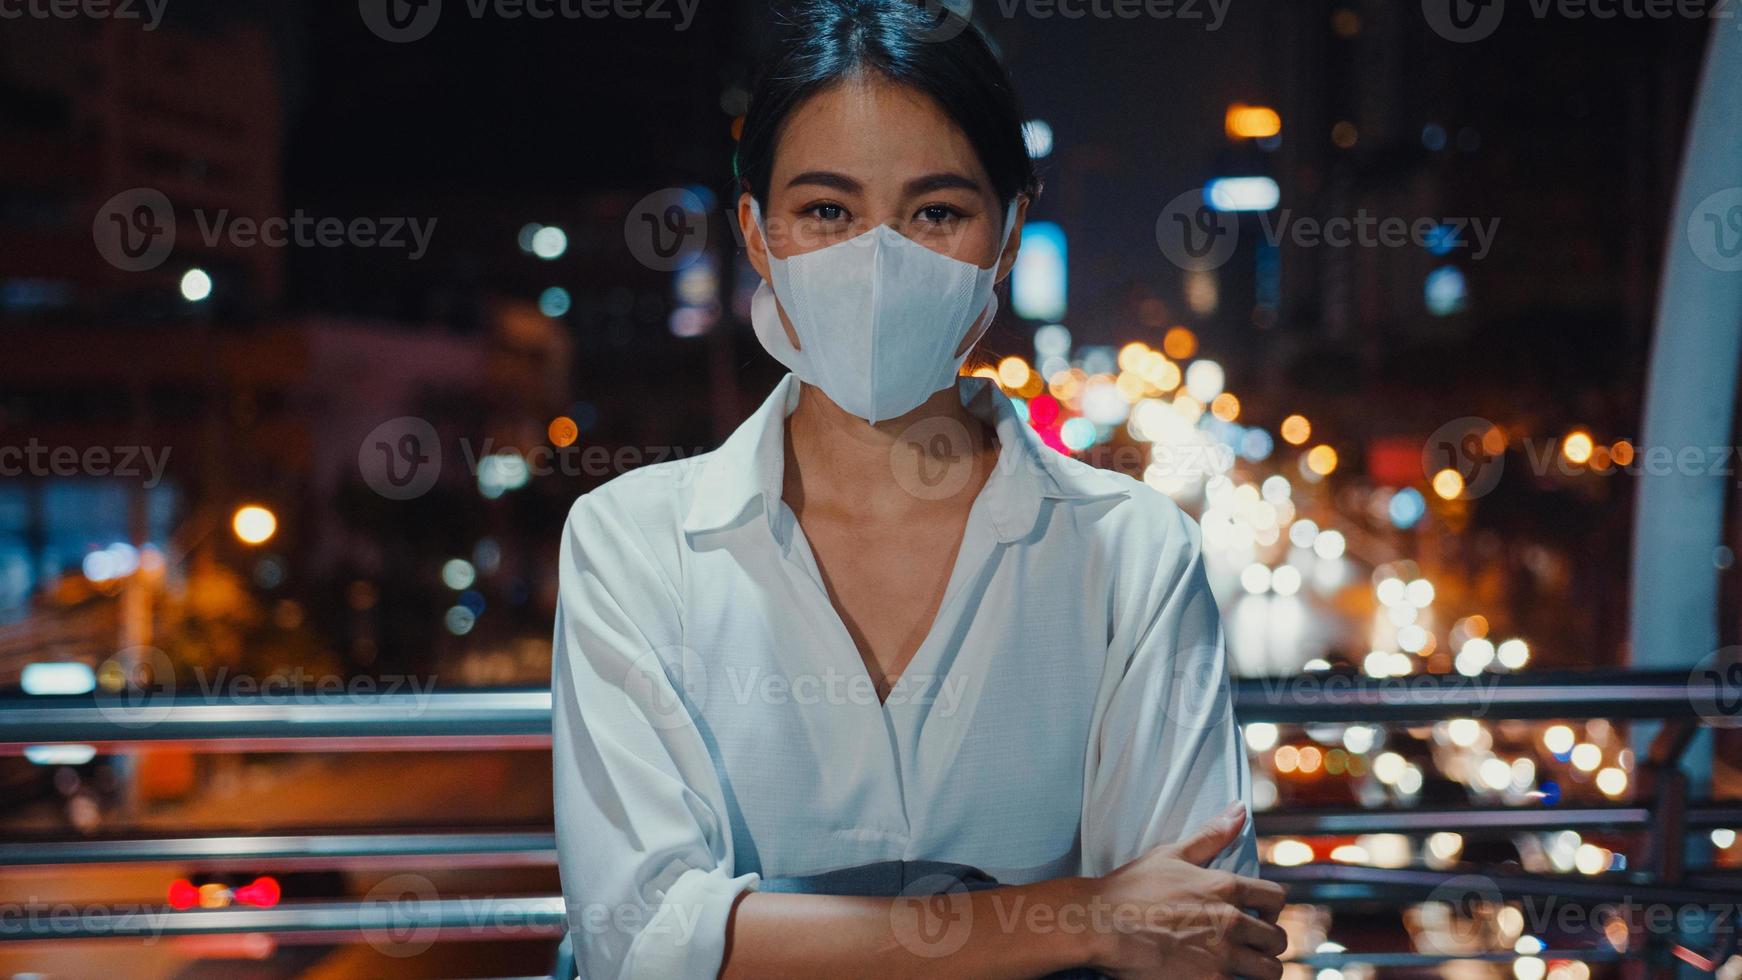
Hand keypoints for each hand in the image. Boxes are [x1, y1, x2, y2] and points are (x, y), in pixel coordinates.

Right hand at [1084, 803, 1287, 979]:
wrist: (1099, 925)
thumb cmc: (1131, 888)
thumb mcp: (1171, 854)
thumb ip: (1211, 835)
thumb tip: (1240, 809)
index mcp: (1225, 887)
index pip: (1277, 898)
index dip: (1272, 908)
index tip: (1258, 914)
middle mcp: (1231, 921)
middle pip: (1277, 940)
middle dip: (1268, 942)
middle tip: (1250, 944)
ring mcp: (1221, 956)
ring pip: (1269, 971)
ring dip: (1259, 968)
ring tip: (1242, 966)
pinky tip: (1221, 976)